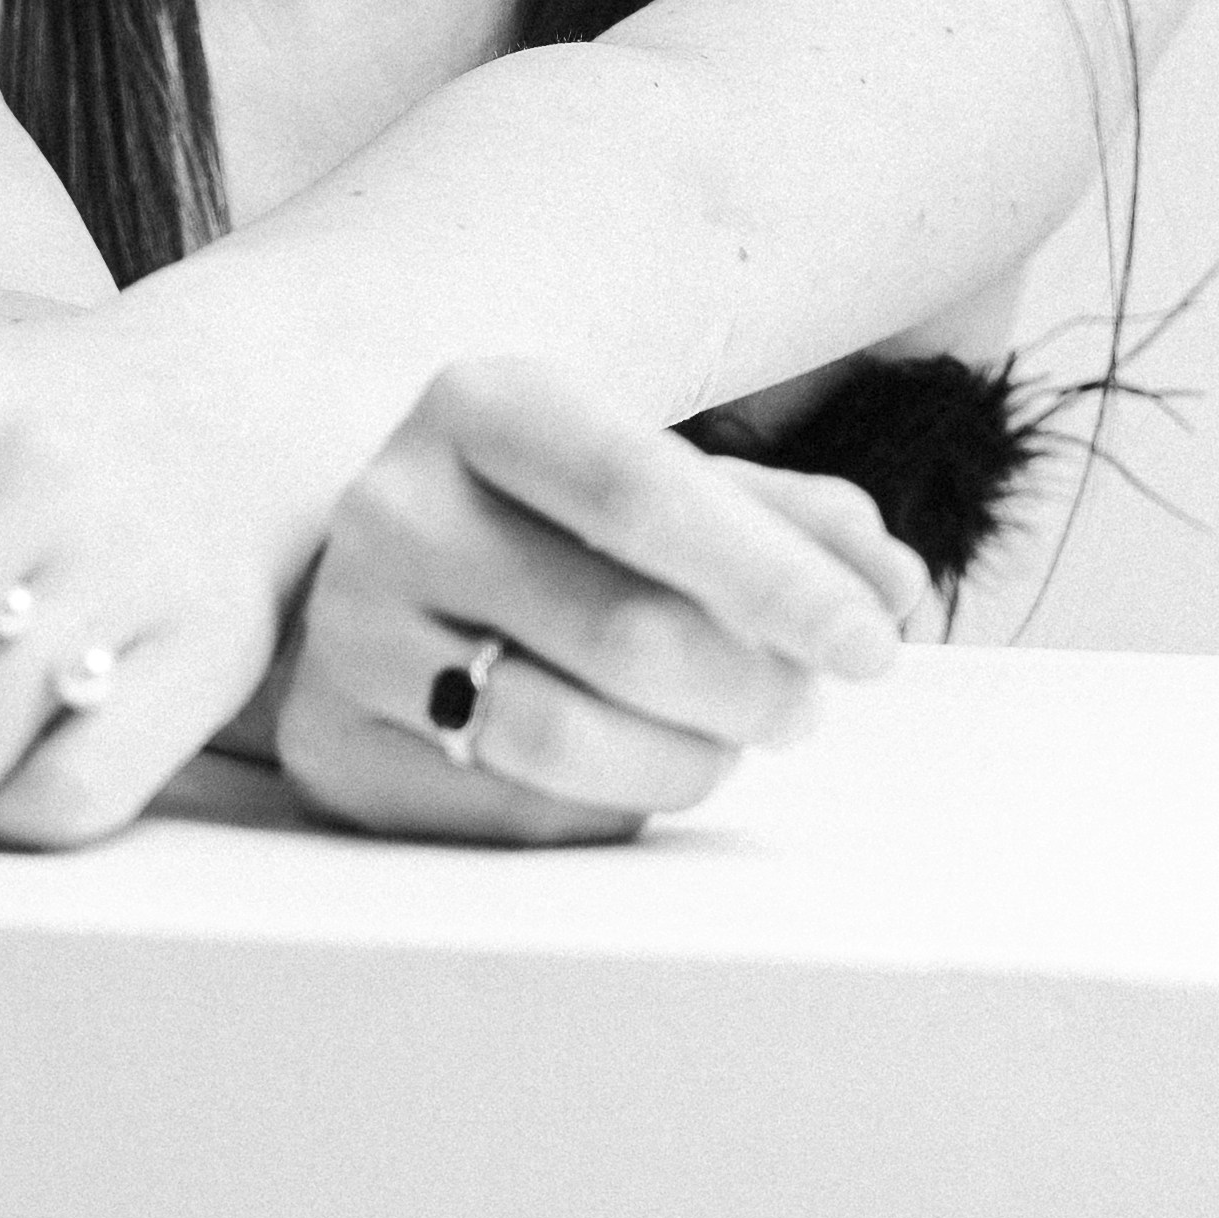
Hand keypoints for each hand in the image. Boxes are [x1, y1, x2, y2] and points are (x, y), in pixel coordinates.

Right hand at [276, 357, 926, 844]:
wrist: (381, 586)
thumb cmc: (551, 529)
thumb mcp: (658, 488)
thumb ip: (784, 523)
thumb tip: (887, 586)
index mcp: (480, 405)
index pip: (642, 489)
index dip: (774, 575)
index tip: (873, 643)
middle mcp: (392, 506)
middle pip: (621, 628)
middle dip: (752, 686)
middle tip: (805, 707)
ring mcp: (347, 630)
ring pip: (560, 735)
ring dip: (687, 759)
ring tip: (722, 740)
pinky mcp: (331, 746)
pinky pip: (510, 813)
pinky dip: (605, 807)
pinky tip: (622, 771)